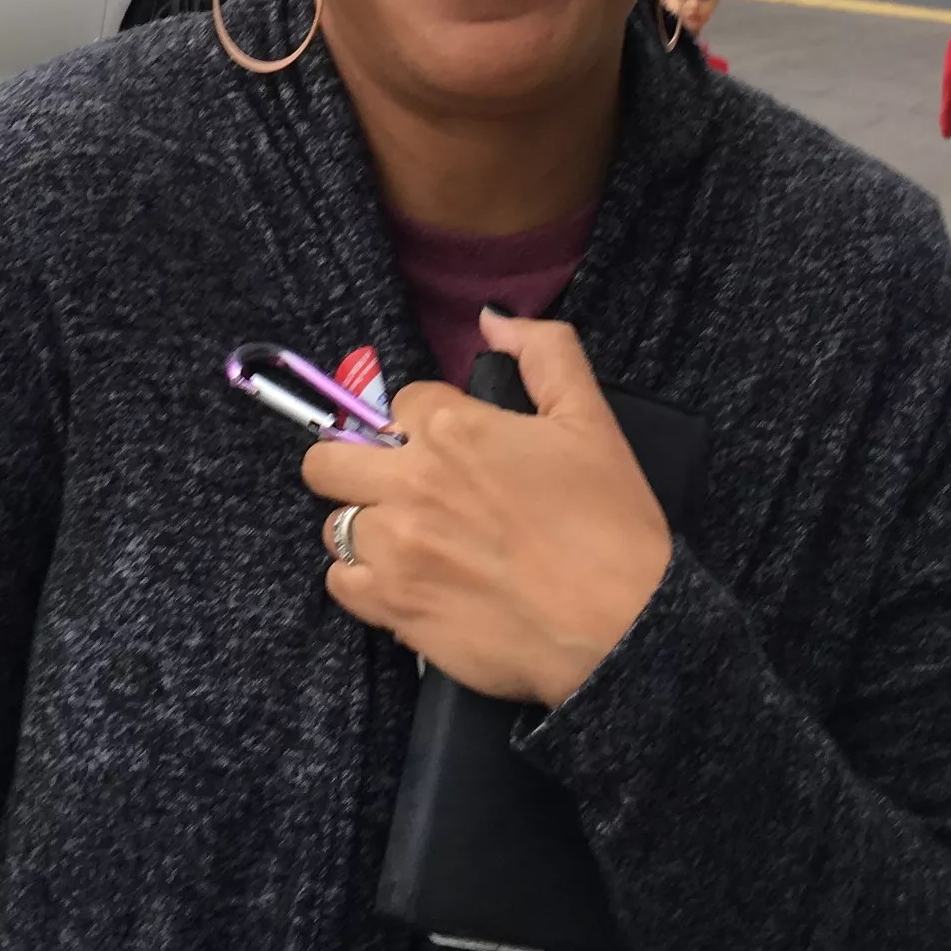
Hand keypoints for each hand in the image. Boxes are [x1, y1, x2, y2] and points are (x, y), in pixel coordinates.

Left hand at [301, 311, 673, 708]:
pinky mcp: (394, 608)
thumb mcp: (591, 420)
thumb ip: (545, 352)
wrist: (624, 631)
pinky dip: (364, 581)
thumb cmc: (612, 525)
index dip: (425, 422)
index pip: (400, 404)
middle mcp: (410, 484)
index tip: (453, 448)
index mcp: (453, 430)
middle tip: (397, 485)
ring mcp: (396, 550)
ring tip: (411, 541)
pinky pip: (340, 583)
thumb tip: (491, 320)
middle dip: (355, 465)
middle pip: (326, 461)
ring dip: (366, 527)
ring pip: (333, 524)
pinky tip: (406, 581)